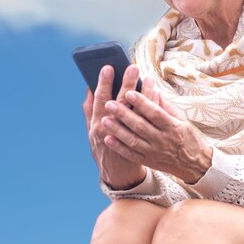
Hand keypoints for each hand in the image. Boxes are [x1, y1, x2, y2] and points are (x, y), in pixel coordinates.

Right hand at [82, 64, 151, 189]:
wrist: (119, 175)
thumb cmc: (104, 149)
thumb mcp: (91, 132)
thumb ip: (90, 111)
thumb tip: (88, 89)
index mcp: (97, 125)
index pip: (100, 100)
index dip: (104, 83)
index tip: (108, 67)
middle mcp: (112, 131)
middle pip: (121, 103)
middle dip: (126, 84)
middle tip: (132, 67)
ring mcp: (128, 136)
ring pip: (137, 111)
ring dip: (143, 93)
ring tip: (147, 77)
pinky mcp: (144, 141)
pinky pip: (149, 122)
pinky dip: (151, 106)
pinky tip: (155, 94)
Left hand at [101, 90, 212, 183]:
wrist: (195, 165)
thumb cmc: (189, 138)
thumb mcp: (182, 120)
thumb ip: (166, 106)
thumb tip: (153, 91)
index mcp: (173, 127)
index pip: (155, 113)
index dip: (142, 103)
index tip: (129, 92)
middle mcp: (163, 140)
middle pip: (140, 126)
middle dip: (124, 114)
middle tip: (110, 103)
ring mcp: (154, 152)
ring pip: (133, 140)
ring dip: (117, 130)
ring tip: (105, 119)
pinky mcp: (148, 161)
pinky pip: (131, 154)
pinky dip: (118, 147)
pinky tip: (108, 138)